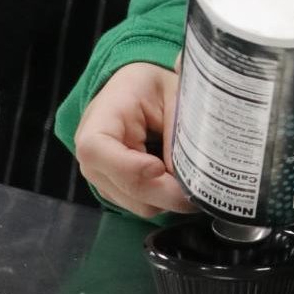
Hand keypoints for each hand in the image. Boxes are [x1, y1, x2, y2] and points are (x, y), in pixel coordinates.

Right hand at [73, 62, 192, 217]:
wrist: (133, 89)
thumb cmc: (151, 88)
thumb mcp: (172, 94)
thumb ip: (178, 129)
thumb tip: (189, 176)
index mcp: (100, 118)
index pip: (97, 151)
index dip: (131, 167)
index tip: (160, 168)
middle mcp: (92, 154)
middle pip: (126, 188)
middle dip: (167, 191)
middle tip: (201, 183)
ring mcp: (100, 177)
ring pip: (139, 205)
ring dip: (169, 198)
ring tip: (190, 175)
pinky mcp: (115, 191)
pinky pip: (143, 206)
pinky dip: (165, 198)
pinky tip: (176, 178)